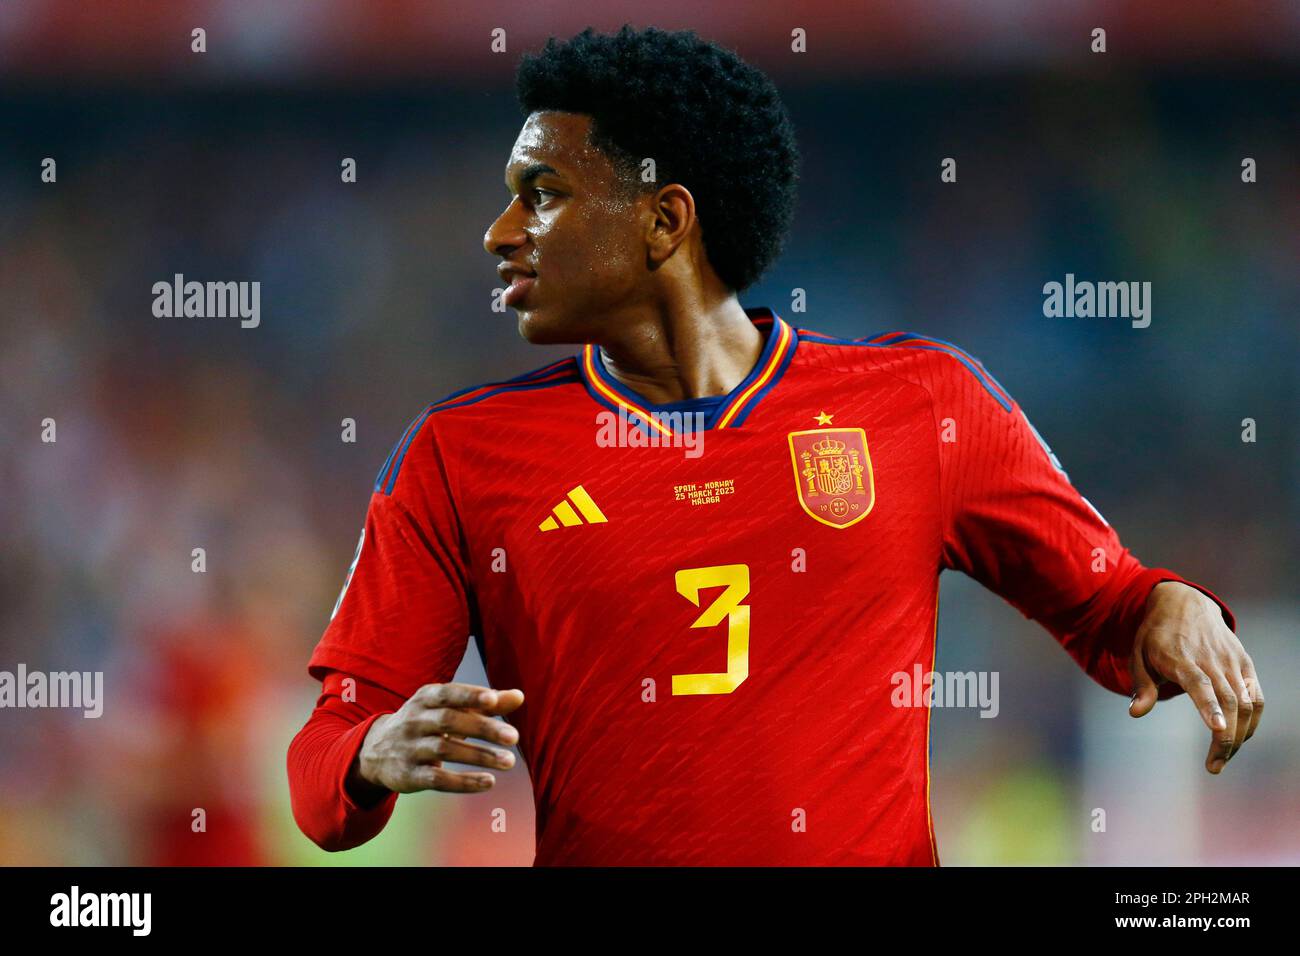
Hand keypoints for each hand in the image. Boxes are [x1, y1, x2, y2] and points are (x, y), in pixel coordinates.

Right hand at [348, 683, 524, 804]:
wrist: (376, 751)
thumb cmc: (427, 723)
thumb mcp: (449, 708)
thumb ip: (485, 703)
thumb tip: (519, 697)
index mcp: (426, 698)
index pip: (449, 694)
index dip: (470, 697)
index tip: (493, 701)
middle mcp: (415, 720)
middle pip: (450, 721)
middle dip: (483, 728)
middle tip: (514, 737)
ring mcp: (410, 748)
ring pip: (445, 750)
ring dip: (479, 756)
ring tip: (509, 762)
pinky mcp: (409, 775)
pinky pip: (437, 779)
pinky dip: (463, 782)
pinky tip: (489, 782)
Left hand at [1129, 581, 1263, 773]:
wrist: (1184, 603)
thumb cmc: (1156, 635)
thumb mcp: (1138, 655)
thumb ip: (1141, 686)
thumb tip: (1136, 713)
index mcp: (1181, 657)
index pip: (1200, 684)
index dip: (1209, 707)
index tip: (1217, 731)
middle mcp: (1211, 659)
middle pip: (1228, 701)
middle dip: (1225, 738)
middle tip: (1214, 766)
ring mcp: (1231, 661)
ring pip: (1246, 703)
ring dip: (1240, 735)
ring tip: (1223, 758)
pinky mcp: (1245, 663)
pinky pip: (1256, 696)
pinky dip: (1252, 720)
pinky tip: (1240, 738)